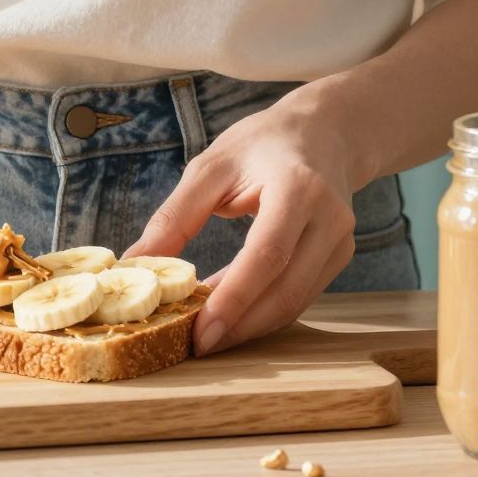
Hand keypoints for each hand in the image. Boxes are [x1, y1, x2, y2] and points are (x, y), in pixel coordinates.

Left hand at [125, 88, 358, 354]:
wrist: (324, 132)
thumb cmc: (261, 144)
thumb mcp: (211, 167)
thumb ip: (175, 216)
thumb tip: (135, 262)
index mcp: (298, 187)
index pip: (268, 254)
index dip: (234, 298)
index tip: (200, 331)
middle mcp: (330, 217)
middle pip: (286, 290)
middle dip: (239, 325)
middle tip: (195, 344)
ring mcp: (341, 241)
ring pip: (295, 303)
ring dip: (249, 325)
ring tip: (205, 332)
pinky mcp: (340, 257)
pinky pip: (300, 297)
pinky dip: (263, 312)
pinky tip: (231, 314)